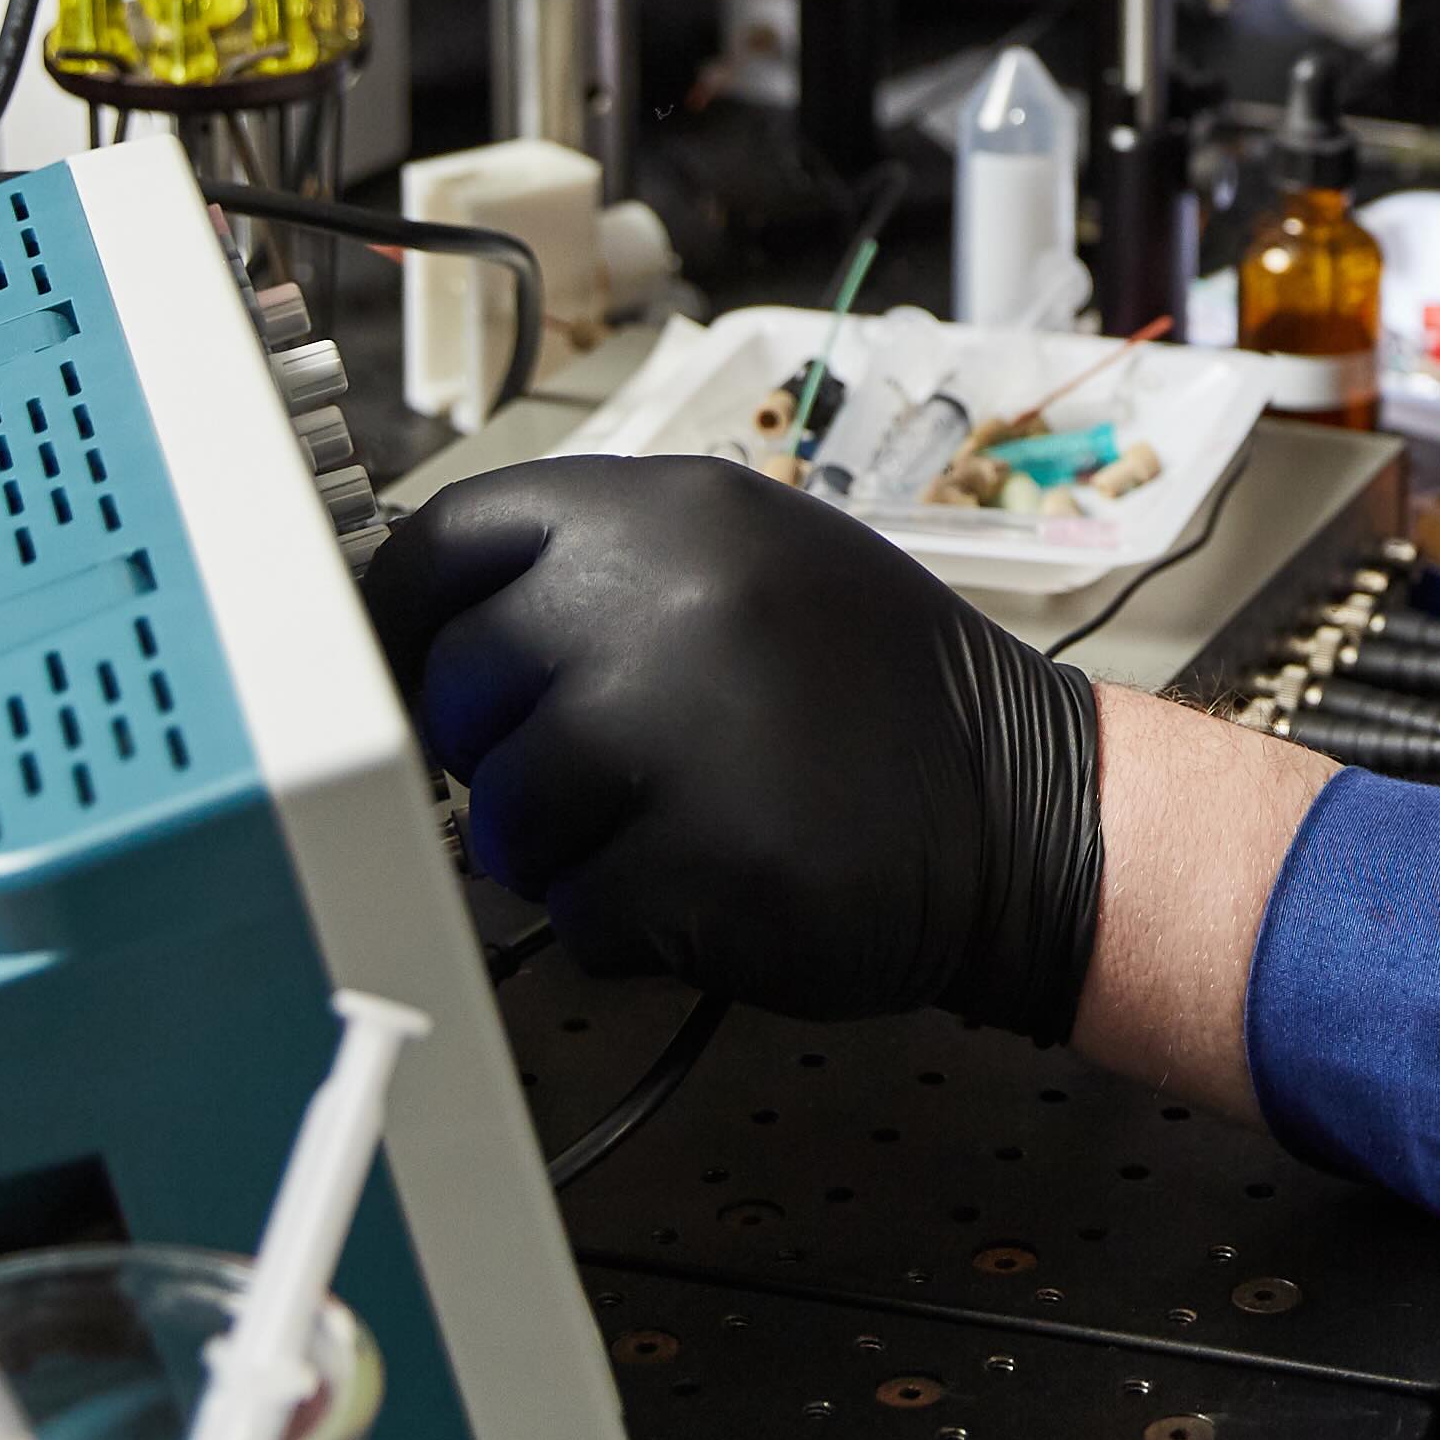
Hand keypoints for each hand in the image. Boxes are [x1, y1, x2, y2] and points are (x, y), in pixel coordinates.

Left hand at [357, 453, 1103, 1038]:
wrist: (1032, 811)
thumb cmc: (879, 701)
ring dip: (561, 852)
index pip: (448, 540)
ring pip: (501, 817)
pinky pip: (578, 917)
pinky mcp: (699, 860)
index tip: (409, 672)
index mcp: (670, 512)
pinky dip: (629, 927)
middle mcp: (662, 599)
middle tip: (588, 779)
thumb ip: (604, 573)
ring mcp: (679, 730)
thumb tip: (443, 624)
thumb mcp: (755, 564)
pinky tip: (713, 886)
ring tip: (672, 830)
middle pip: (454, 690)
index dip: (407, 620)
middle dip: (497, 756)